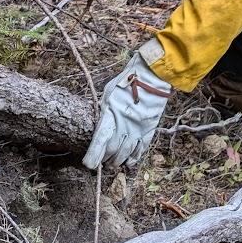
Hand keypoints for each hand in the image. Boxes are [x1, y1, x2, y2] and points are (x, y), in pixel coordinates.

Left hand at [83, 44, 172, 169]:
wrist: (152, 77)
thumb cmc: (126, 82)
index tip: (89, 165)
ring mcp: (137, 129)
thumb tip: (100, 123)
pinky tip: (129, 162)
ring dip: (118, 160)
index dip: (93, 156)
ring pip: (126, 153)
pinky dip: (134, 157)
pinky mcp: (149, 129)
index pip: (100, 141)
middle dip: (105, 159)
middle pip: (112, 150)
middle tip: (102, 161)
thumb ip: (104, 111)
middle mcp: (123, 126)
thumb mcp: (108, 95)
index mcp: (110, 116)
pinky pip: (141, 148)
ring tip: (113, 163)